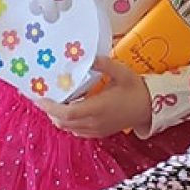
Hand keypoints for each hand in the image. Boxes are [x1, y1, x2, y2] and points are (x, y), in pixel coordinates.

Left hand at [36, 57, 152, 137]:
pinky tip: (69, 110)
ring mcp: (97, 130)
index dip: (50, 108)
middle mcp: (95, 122)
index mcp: (98, 108)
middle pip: (63, 123)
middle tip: (44, 98)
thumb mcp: (122, 72)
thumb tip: (88, 57)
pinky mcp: (99, 133)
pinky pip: (77, 131)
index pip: (67, 113)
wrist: (149, 108)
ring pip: (69, 129)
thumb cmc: (136, 89)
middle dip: (50, 112)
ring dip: (58, 118)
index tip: (39, 98)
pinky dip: (68, 123)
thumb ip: (104, 64)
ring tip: (54, 103)